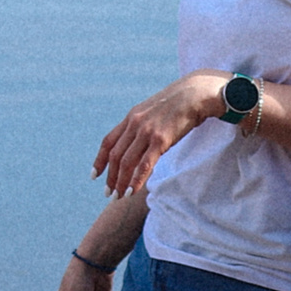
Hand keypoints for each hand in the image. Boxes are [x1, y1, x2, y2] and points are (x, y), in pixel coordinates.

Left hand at [92, 71, 228, 195]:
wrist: (195, 94)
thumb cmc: (178, 104)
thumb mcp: (153, 111)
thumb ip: (143, 125)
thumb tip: (139, 143)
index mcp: (131, 117)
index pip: (108, 142)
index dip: (99, 160)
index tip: (94, 175)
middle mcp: (135, 124)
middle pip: (115, 155)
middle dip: (110, 177)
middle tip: (108, 193)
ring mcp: (147, 132)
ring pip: (127, 162)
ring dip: (121, 182)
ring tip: (119, 196)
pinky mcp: (161, 139)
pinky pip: (144, 164)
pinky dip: (136, 180)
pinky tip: (132, 191)